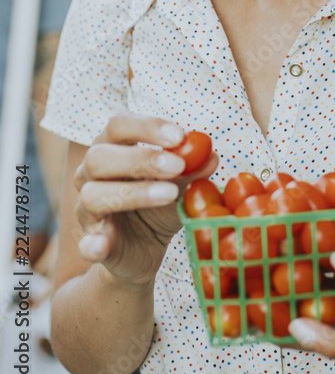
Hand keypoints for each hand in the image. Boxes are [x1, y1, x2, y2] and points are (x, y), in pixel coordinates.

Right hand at [73, 113, 218, 285]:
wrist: (145, 249)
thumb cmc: (159, 204)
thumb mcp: (180, 184)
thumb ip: (192, 170)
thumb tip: (210, 155)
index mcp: (113, 148)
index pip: (119, 125)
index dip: (147, 127)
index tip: (180, 136)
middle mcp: (91, 174)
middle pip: (99, 156)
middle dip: (140, 158)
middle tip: (177, 165)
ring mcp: (86, 210)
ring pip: (93, 195)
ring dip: (134, 193)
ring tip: (169, 194)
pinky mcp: (91, 244)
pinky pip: (86, 244)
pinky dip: (94, 244)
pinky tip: (104, 244)